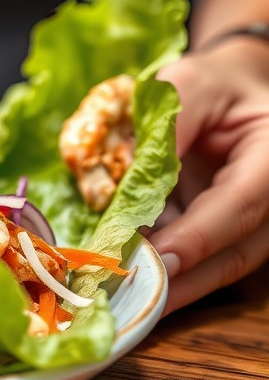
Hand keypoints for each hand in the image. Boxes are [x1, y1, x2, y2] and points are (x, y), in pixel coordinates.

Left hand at [150, 38, 268, 312]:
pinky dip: (168, 270)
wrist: (232, 90)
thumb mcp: (188, 84)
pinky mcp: (228, 230)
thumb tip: (131, 174)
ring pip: (219, 265)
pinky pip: (201, 257)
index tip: (160, 259)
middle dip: (184, 279)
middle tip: (133, 295)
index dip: (198, 237)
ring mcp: (254, 220)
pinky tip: (130, 280)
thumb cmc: (214, 84)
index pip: (240, 206)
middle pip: (234, 252)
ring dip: (173, 284)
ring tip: (124, 296)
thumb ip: (166, 127)